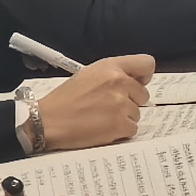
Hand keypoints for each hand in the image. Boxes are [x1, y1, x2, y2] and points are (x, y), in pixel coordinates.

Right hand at [23, 54, 156, 151]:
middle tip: (109, 106)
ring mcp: (121, 104)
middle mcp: (119, 82)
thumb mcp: (88, 74)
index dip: (144, 76)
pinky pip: (132, 129)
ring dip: (123, 117)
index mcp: (111, 66)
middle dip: (130, 101)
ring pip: (137, 113)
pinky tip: (103, 128)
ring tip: (101, 117)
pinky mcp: (119, 124)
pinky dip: (120, 132)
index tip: (138, 83)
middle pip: (143, 94)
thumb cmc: (65, 99)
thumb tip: (136, 80)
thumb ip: (113, 73)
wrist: (48, 121)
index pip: (147, 64)